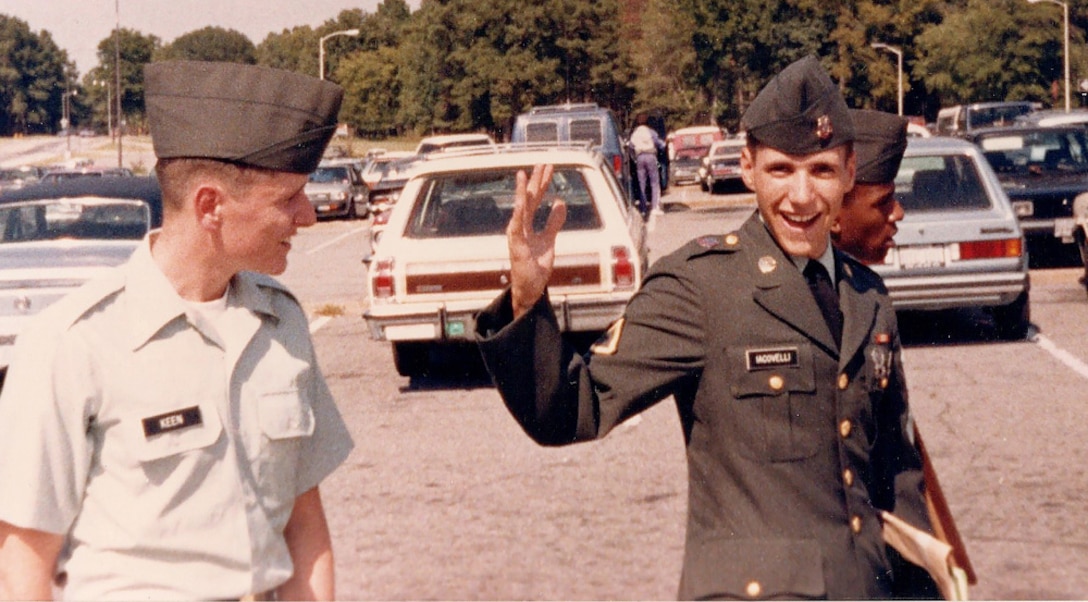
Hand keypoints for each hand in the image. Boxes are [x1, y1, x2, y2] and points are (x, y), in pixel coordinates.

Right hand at [507, 164, 565, 317]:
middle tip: (542, 163)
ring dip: (522, 191)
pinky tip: (521, 201)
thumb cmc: (536, 266)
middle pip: (528, 199)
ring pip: (520, 208)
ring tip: (524, 174)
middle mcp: (519, 226)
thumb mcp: (550, 239)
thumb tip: (559, 201)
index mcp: (526, 224)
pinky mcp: (516, 245)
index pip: (535, 198)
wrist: (530, 288)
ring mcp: (516, 235)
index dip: (543, 183)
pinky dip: (518, 213)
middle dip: (536, 180)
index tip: (549, 167)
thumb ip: (554, 221)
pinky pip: (517, 226)